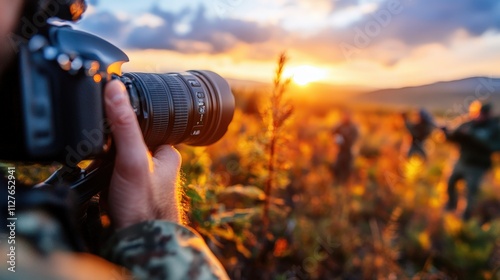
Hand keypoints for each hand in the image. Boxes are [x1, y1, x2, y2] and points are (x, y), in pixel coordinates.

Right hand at [103, 80, 181, 229]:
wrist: (137, 240)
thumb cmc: (144, 204)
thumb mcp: (133, 159)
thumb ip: (125, 126)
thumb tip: (115, 89)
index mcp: (167, 151)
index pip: (143, 122)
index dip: (122, 121)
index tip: (109, 129)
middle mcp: (158, 162)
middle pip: (126, 139)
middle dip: (110, 148)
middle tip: (109, 163)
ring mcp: (143, 176)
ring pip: (116, 157)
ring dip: (104, 163)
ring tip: (108, 177)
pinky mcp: (128, 189)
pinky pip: (110, 174)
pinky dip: (102, 177)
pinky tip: (102, 185)